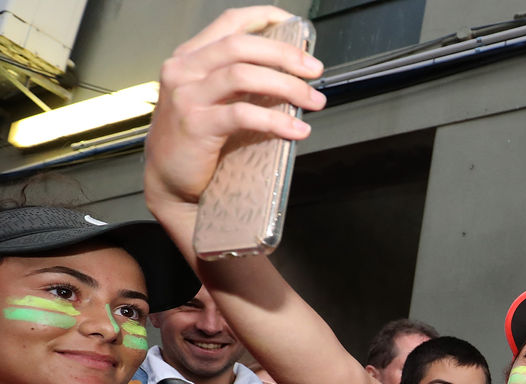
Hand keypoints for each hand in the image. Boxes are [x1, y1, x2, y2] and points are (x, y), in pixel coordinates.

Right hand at [144, 6, 325, 236]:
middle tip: (315, 70)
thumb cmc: (195, 141)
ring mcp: (186, 96)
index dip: (265, 17)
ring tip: (314, 101)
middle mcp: (184, 70)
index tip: (296, 25)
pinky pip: (243, 115)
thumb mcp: (212, 99)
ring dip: (287, 86)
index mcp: (190, 57)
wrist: (168, 181)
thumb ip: (238, 80)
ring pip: (243, 76)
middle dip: (286, 54)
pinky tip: (298, 131)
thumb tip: (289, 72)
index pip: (230, 23)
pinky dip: (276, 121)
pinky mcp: (195, 125)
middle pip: (241, 46)